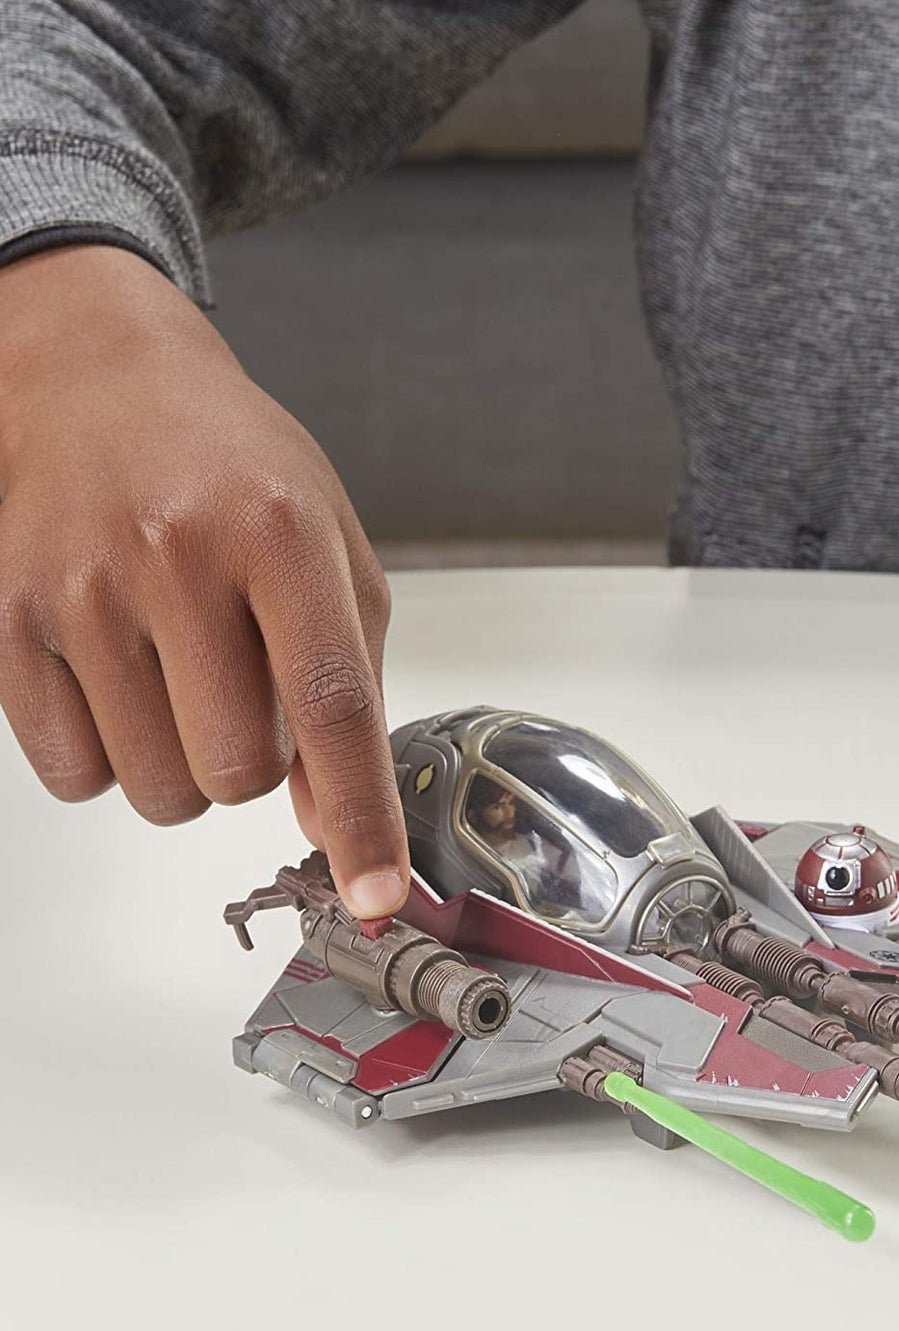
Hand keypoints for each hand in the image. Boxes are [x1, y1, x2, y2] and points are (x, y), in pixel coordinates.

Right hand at [0, 245, 408, 916]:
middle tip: (245, 693)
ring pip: (155, 790)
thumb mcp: (331, 552)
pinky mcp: (7, 621)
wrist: (101, 385)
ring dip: (187, 768)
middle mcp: (175, 556)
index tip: (377, 892)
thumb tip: (332, 816)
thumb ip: (349, 684)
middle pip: (234, 770)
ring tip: (184, 680)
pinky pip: (72, 776)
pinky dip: (113, 759)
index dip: (361, 815)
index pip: (331, 706)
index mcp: (280, 535)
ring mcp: (79, 590)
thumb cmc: (237, 473)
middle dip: (257, 765)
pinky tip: (124, 683)